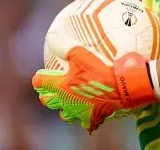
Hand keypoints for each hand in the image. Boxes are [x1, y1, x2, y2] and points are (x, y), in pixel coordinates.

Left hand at [32, 35, 159, 132]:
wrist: (121, 87)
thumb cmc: (100, 69)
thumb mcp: (81, 54)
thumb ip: (64, 47)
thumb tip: (51, 38)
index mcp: (61, 86)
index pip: (40, 83)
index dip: (39, 79)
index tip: (40, 76)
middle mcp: (66, 102)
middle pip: (48, 102)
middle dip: (47, 96)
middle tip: (51, 90)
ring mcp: (78, 112)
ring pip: (64, 115)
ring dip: (65, 108)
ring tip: (69, 102)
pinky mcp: (91, 119)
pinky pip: (84, 122)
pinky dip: (85, 117)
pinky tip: (89, 112)